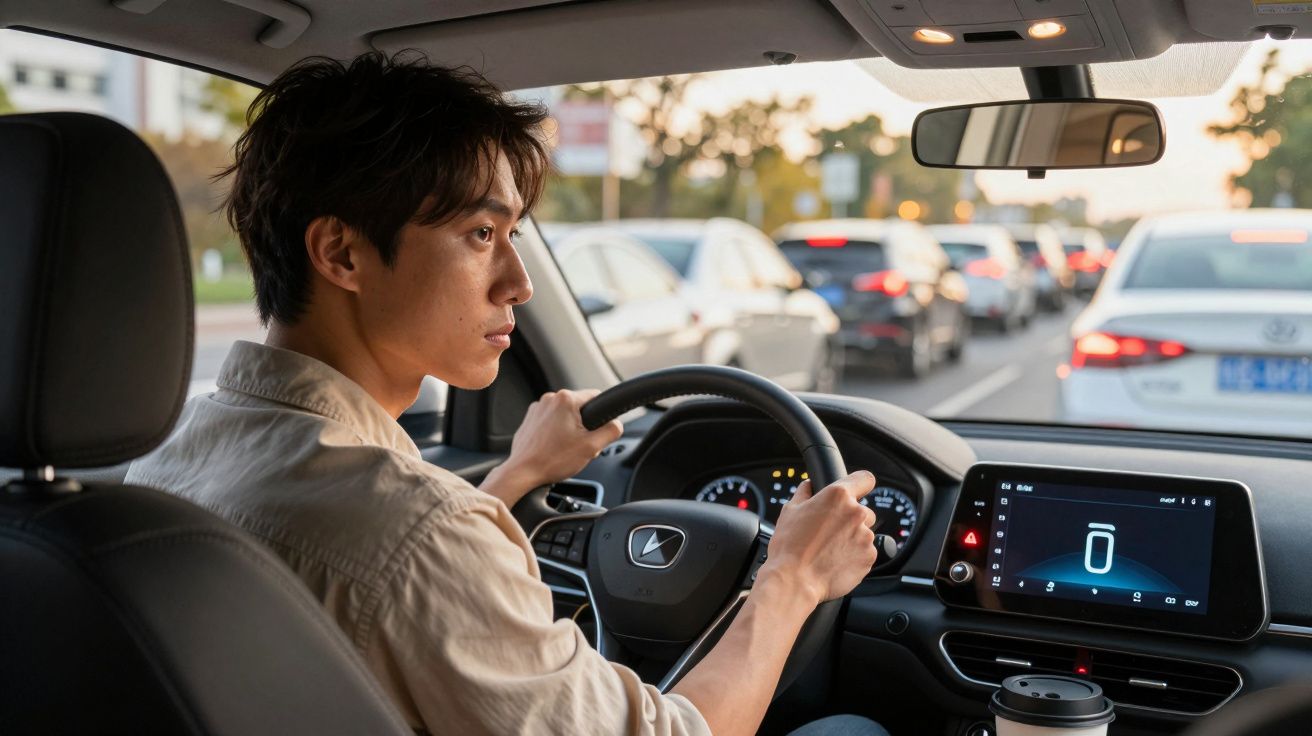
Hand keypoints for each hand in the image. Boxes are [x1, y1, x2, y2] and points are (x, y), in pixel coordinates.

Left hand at [479, 389, 622, 505]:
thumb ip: (611, 431)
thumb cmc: (552, 460)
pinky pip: (550, 422)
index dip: (602, 415)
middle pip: (579, 408)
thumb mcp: (592, 447)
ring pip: (565, 415)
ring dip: (570, 429)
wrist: (523, 472)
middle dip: (584, 426)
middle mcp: (549, 399)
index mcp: (565, 399)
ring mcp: (537, 409)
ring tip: (564, 449)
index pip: (596, 396)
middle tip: (580, 445)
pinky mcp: (529, 420)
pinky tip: (553, 449)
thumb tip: (617, 424)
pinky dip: (555, 433)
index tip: (597, 430)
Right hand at [757, 471, 877, 606]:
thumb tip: (809, 485)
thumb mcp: (790, 510)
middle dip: (850, 519)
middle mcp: (856, 513)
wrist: (795, 580)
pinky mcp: (869, 557)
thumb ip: (804, 492)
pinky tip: (835, 561)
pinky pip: (865, 553)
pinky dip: (854, 556)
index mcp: (838, 496)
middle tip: (830, 532)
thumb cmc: (789, 546)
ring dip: (852, 539)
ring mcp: (865, 536)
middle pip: (863, 511)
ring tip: (829, 550)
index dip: (860, 484)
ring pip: (864, 534)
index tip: (857, 490)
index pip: (865, 479)